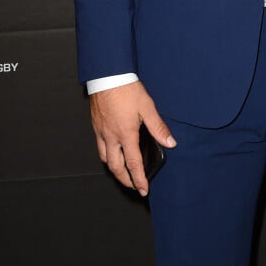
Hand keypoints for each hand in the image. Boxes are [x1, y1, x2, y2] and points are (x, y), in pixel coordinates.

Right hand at [89, 80, 175, 195]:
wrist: (107, 76)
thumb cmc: (127, 89)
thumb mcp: (147, 106)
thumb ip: (158, 127)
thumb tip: (170, 143)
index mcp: (126, 134)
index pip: (133, 163)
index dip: (139, 179)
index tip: (143, 190)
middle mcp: (111, 137)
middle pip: (116, 167)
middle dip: (125, 180)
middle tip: (134, 185)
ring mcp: (101, 132)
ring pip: (105, 159)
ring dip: (115, 169)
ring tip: (123, 171)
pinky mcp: (96, 126)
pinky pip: (99, 147)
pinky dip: (106, 155)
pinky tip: (113, 151)